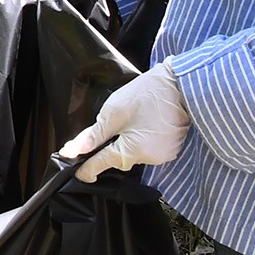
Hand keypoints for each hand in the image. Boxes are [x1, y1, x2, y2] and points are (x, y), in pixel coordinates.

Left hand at [58, 63, 188, 182]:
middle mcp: (148, 159)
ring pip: (133, 154)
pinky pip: (147, 149)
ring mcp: (162, 155)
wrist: (182, 84)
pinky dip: (140, 140)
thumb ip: (94, 135)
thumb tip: (73, 151)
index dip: (85, 168)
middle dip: (107, 149)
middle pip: (117, 160)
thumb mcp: (113, 112)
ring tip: (128, 120)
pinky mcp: (170, 148)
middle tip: (103, 130)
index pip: (100, 166)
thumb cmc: (147, 95)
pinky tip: (142, 122)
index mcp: (130, 152)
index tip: (76, 170)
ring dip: (125, 143)